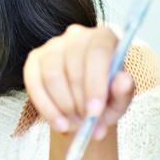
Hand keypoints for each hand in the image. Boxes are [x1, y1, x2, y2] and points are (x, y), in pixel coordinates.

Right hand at [23, 24, 135, 138]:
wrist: (85, 101)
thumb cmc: (106, 96)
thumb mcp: (120, 99)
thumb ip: (124, 91)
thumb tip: (124, 81)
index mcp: (103, 37)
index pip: (98, 52)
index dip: (96, 83)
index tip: (95, 112)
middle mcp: (76, 35)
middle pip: (74, 67)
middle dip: (79, 101)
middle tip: (85, 123)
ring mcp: (53, 45)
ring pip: (53, 76)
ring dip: (63, 107)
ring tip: (75, 124)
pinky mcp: (35, 59)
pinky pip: (34, 83)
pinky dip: (46, 107)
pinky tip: (58, 122)